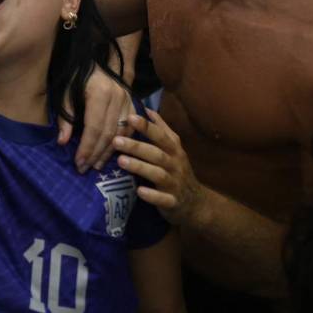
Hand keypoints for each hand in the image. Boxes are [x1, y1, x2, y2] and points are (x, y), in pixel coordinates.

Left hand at [57, 68, 134, 171]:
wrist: (99, 57)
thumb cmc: (79, 74)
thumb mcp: (66, 91)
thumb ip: (66, 116)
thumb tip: (62, 141)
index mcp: (100, 93)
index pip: (94, 128)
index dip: (87, 148)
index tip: (78, 163)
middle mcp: (118, 97)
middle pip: (109, 133)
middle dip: (96, 153)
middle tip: (85, 168)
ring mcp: (128, 100)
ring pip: (121, 133)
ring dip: (109, 152)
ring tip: (96, 165)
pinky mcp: (133, 102)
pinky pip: (130, 128)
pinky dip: (121, 142)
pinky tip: (112, 153)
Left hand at [113, 109, 204, 226]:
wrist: (196, 204)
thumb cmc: (178, 171)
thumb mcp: (174, 149)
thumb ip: (162, 129)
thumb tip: (146, 108)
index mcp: (174, 150)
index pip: (160, 135)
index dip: (146, 126)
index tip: (130, 117)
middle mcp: (175, 165)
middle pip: (156, 153)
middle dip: (136, 146)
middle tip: (116, 140)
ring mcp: (175, 184)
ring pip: (158, 174)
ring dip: (140, 167)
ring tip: (121, 161)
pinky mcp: (173, 202)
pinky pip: (163, 199)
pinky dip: (152, 195)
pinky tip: (139, 191)